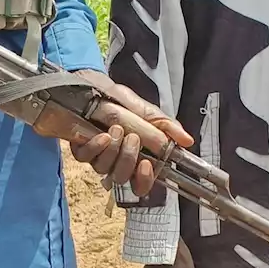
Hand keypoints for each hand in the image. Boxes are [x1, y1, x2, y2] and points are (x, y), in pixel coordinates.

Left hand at [67, 69, 192, 197]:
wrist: (94, 85)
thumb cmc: (120, 100)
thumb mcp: (146, 110)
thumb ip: (166, 126)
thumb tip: (188, 141)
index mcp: (135, 155)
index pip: (141, 183)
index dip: (144, 181)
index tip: (147, 166)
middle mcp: (116, 161)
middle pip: (122, 178)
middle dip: (128, 159)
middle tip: (132, 138)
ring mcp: (97, 157)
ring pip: (105, 169)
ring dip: (113, 150)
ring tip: (116, 129)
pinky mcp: (81, 149)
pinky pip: (87, 158)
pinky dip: (95, 148)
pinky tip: (101, 135)